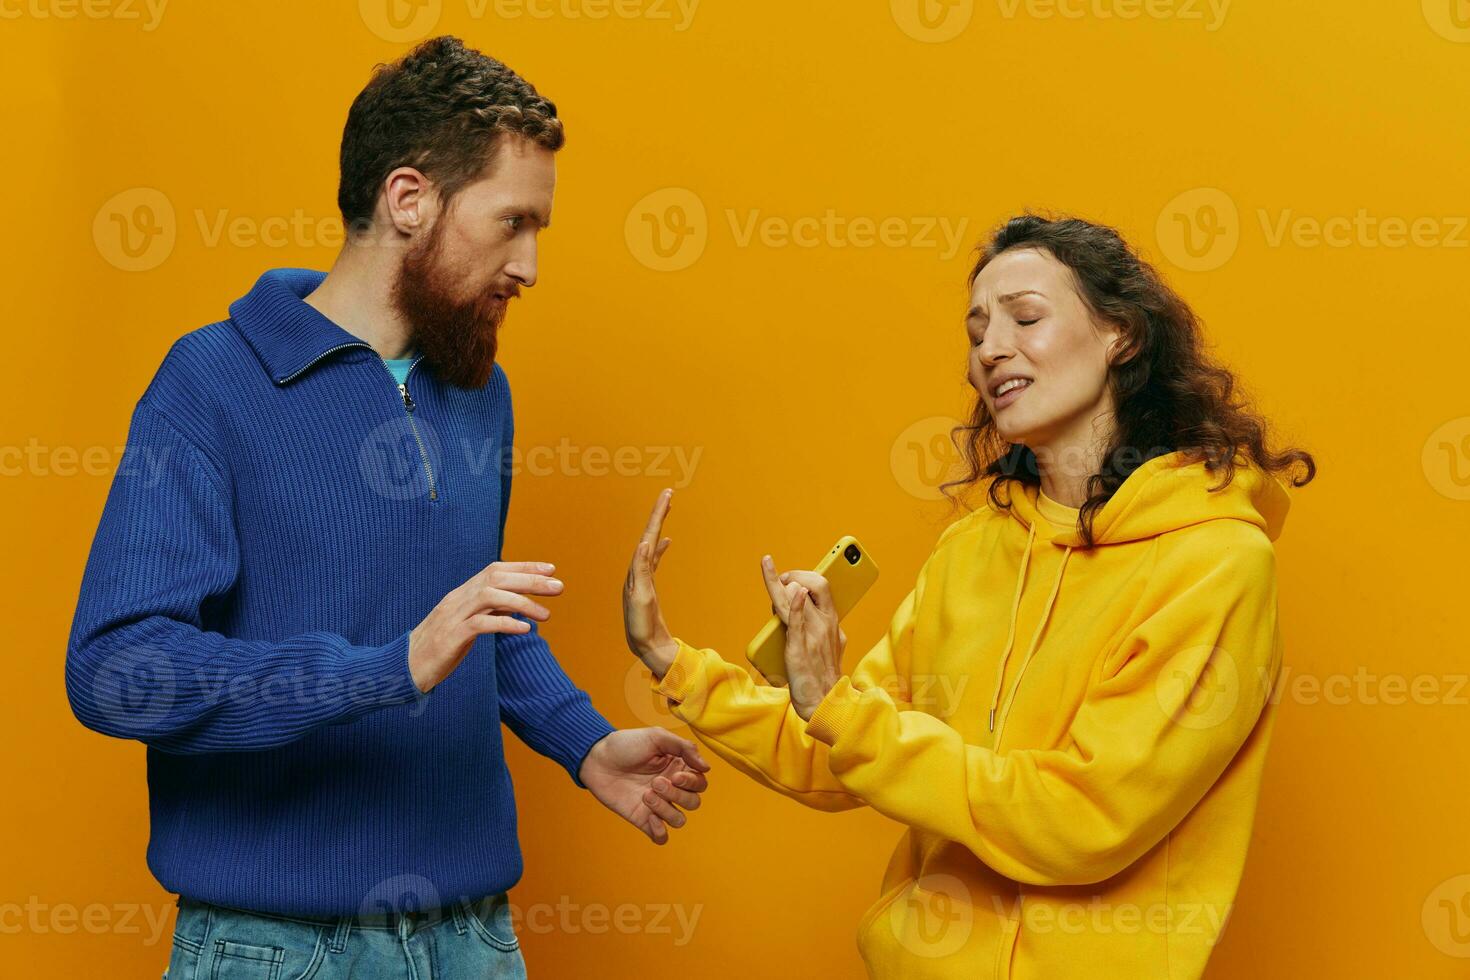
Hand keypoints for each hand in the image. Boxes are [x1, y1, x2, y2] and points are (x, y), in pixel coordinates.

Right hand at [408, 561, 563, 692]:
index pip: (495, 570)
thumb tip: (516, 602)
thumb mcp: (466, 624)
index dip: (524, 566)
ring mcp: (453, 616)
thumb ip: (487, 610)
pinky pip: (481, 624)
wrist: (405, 667)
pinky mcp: (451, 637)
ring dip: (522, 602)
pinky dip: (505, 623)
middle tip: (559, 587)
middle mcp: (458, 599)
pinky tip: (525, 630)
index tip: (551, 568)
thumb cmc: (441, 647)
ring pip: (490, 596)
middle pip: (496, 578)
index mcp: (462, 594)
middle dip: (530, 580)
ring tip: (546, 615)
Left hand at [579, 728, 710, 844]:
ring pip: (679, 820)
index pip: (700, 783)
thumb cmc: (626, 744)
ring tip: (646, 794)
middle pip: (693, 802)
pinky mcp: (642, 819)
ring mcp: (657, 805)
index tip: (674, 774)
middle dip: (677, 794)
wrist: (596, 758)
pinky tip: (651, 818)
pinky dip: (661, 831)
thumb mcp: (656, 737)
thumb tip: (706, 767)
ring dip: (666, 809)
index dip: (692, 782)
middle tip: (655, 782)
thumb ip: (684, 748)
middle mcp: (671, 788)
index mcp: (678, 768)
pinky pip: (661, 836)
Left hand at [623, 489, 677, 677]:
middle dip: (658, 514)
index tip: (666, 496)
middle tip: (667, 493)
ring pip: (651, 543)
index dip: (657, 515)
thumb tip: (645, 543)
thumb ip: (642, 570)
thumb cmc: (640, 624)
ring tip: (667, 509)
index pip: (647, 535)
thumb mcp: (641, 597)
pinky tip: (666, 540)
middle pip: (648, 534)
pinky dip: (660, 546)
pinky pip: (654, 557)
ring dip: (658, 525)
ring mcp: (642, 575)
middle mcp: (637, 569)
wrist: (643, 644)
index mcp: (636, 570)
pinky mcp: (648, 583)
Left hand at [759, 558, 844, 718]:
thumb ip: (814, 625)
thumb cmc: (821, 676)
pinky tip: (790, 589)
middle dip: (795, 574)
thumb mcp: (826, 644)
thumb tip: (795, 605)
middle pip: (816, 584)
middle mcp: (825, 624)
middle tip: (780, 579)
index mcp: (832, 622)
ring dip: (780, 580)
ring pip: (797, 597)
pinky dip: (794, 602)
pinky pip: (796, 620)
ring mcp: (813, 634)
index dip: (805, 576)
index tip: (791, 577)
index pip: (822, 587)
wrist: (824, 702)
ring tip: (768, 569)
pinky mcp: (799, 647)